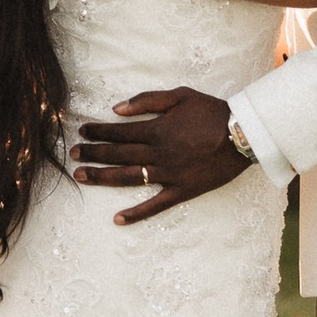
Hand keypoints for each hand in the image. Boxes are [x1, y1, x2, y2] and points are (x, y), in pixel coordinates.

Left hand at [66, 85, 251, 226]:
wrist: (243, 135)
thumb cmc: (213, 112)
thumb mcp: (180, 96)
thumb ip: (147, 101)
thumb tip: (116, 108)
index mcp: (157, 130)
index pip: (118, 132)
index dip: (98, 131)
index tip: (82, 131)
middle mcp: (158, 154)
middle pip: (118, 155)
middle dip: (92, 153)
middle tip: (73, 154)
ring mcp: (169, 175)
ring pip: (128, 178)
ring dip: (102, 178)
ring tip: (81, 177)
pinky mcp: (182, 191)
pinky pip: (156, 206)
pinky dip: (136, 214)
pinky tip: (117, 220)